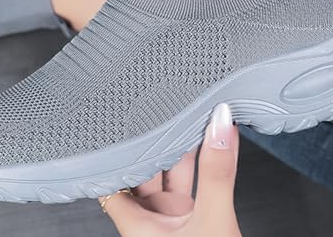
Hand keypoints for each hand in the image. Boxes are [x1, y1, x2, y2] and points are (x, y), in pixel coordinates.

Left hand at [98, 103, 240, 236]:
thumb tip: (221, 125)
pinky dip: (202, 163)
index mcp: (137, 225)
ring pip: (171, 174)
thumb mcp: (213, 222)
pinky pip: (195, 183)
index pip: (111, 180)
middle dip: (154, 141)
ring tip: (186, 116)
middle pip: (144, 170)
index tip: (115, 123)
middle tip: (160, 108)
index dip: (112, 153)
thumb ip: (217, 174)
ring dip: (181, 149)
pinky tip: (210, 142)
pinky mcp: (196, 220)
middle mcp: (151, 221)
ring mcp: (174, 220)